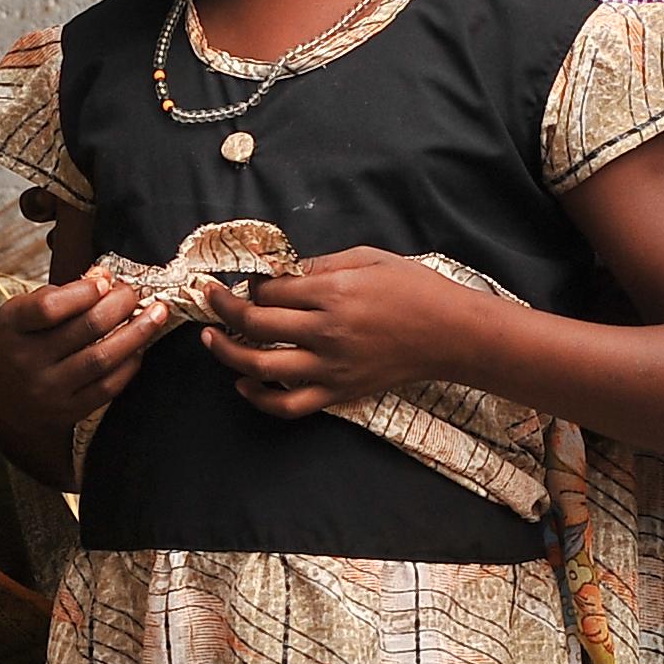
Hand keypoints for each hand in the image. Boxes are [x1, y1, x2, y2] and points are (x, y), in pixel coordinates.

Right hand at [0, 272, 152, 457]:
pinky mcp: (67, 411)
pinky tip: (139, 348)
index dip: (83, 292)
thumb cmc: (17, 348)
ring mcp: (47, 389)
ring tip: (156, 314)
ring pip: (102, 357)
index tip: (104, 281)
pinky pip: (108, 386)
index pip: (48, 308)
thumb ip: (58, 296)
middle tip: (134, 294)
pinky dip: (129, 364)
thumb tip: (103, 277)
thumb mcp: (20, 316)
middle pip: (85, 328)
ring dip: (137, 333)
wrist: (2, 406)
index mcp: (10, 328)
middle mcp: (26, 361)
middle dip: (120, 305)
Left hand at [198, 248, 485, 416]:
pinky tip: (243, 384)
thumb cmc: (415, 289)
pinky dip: (260, 398)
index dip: (250, 285)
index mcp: (334, 293)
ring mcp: (331, 367)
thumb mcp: (369, 258)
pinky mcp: (339, 392)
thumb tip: (282, 271)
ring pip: (261, 367)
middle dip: (224, 310)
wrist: (452, 335)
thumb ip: (322, 264)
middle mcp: (327, 332)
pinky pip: (289, 405)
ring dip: (227, 353)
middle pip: (256, 324)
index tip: (243, 281)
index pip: (270, 291)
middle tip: (212, 300)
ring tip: (211, 340)